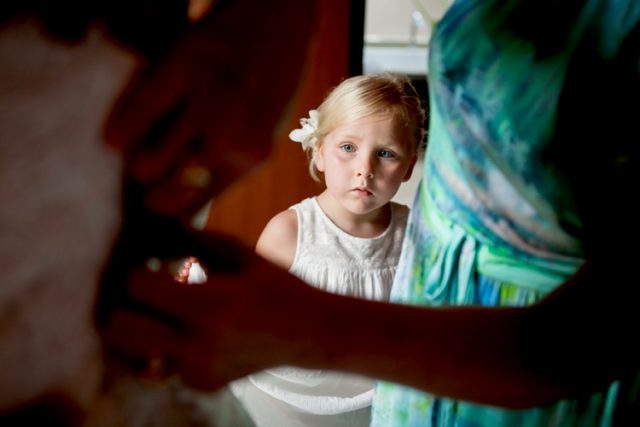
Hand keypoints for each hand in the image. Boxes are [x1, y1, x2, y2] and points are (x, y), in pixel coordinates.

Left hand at [100, 231, 315, 389]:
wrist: (310, 333)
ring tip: (154, 311)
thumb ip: (195, 239)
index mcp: (210, 305)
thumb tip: (154, 225)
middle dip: (124, 304)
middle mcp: (199, 344)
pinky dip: (162, 346)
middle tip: (142, 291)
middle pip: (120, 327)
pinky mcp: (201, 384)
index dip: (137, 271)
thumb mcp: (241, 255)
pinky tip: (183, 331)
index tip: (148, 264)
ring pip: (130, 353)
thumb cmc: (276, 287)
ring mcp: (198, 370)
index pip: (138, 287)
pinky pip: (159, 364)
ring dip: (135, 328)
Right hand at [104, 0, 315, 219]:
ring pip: (149, 166)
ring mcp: (207, 105)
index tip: (148, 201)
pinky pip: (138, 113)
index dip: (163, 208)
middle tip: (142, 172)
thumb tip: (182, 209)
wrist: (279, 24)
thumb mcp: (258, 134)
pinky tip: (114, 135)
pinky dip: (119, 128)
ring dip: (136, 161)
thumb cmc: (262, 86)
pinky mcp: (184, 68)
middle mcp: (232, 141)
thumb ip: (228, 167)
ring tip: (135, 150)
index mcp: (251, 160)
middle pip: (167, 194)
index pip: (193, 207)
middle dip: (148, 189)